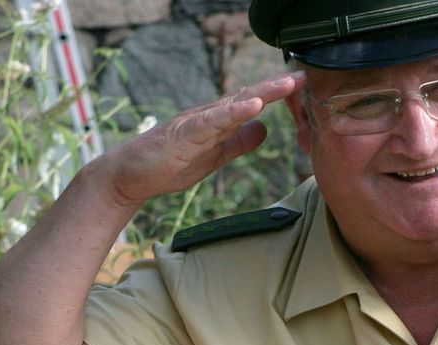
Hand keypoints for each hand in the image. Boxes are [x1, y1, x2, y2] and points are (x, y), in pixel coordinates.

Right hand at [97, 71, 306, 209]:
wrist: (132, 175)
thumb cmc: (170, 164)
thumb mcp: (215, 155)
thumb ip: (238, 141)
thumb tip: (264, 128)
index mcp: (219, 121)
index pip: (253, 102)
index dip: (279, 93)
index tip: (305, 84)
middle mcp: (210, 115)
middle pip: (249, 96)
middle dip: (278, 86)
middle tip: (305, 75)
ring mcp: (197, 123)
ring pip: (234, 103)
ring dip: (262, 92)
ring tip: (287, 84)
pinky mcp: (185, 134)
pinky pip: (212, 121)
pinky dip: (233, 112)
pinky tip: (253, 105)